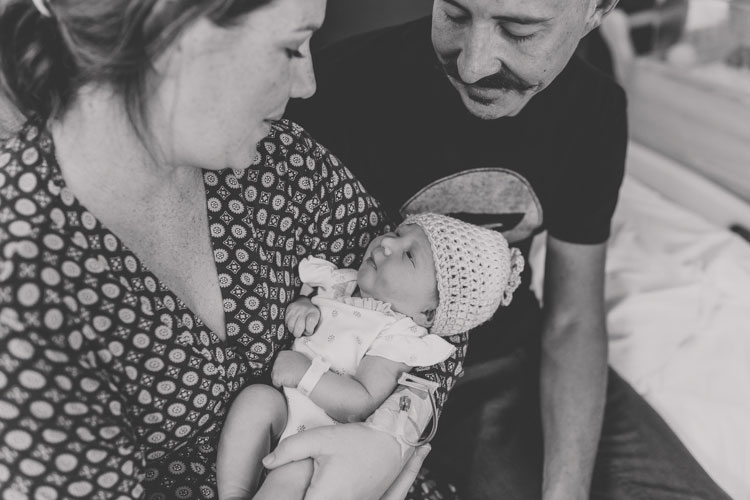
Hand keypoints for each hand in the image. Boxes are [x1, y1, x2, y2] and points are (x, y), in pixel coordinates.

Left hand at [262, 423, 423, 499]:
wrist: (392, 442)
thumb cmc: (358, 440)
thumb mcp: (320, 438)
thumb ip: (290, 449)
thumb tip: (268, 462)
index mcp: (325, 498)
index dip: (287, 498)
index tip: (275, 495)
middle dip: (298, 495)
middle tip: (294, 485)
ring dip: (314, 495)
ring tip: (316, 482)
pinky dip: (327, 495)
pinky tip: (326, 483)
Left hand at [271, 351, 310, 387]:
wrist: (307, 373)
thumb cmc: (304, 366)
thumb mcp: (296, 356)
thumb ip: (289, 358)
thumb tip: (288, 361)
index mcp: (282, 354)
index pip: (276, 361)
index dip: (281, 367)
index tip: (285, 370)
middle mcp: (277, 360)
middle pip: (275, 368)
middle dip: (280, 372)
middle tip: (288, 375)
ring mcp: (276, 368)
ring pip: (274, 375)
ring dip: (280, 378)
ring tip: (289, 378)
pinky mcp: (276, 377)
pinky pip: (275, 383)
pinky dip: (280, 385)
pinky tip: (287, 382)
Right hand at [285, 297, 320, 336]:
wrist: (304, 303)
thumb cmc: (311, 315)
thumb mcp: (316, 320)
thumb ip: (312, 328)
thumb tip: (306, 336)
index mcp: (314, 313)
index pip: (311, 322)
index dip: (309, 330)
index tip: (309, 331)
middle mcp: (304, 310)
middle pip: (299, 326)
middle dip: (299, 333)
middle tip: (300, 333)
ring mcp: (296, 309)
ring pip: (291, 326)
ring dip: (293, 330)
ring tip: (296, 329)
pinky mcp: (288, 309)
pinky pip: (286, 322)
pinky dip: (288, 326)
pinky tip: (292, 324)